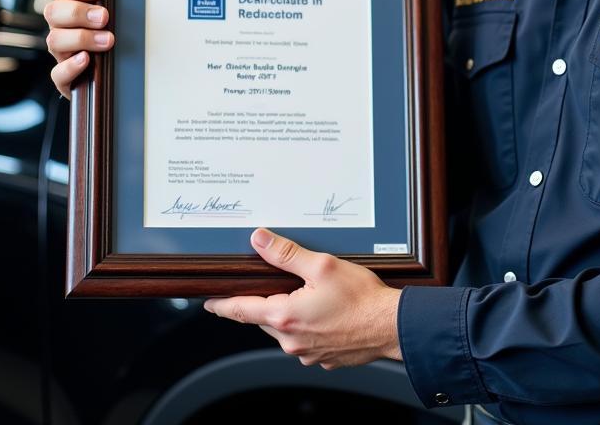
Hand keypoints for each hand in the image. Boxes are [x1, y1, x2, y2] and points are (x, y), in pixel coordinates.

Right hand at [45, 0, 198, 97]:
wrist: (179, 64)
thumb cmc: (169, 2)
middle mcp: (80, 23)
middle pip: (53, 12)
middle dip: (73, 12)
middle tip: (105, 14)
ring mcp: (77, 53)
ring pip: (55, 44)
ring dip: (77, 42)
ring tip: (108, 40)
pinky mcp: (83, 83)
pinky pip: (61, 79)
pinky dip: (69, 72)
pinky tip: (92, 65)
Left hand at [203, 229, 402, 368]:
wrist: (390, 326)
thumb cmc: (361, 298)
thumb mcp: (322, 265)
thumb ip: (287, 254)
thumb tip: (260, 241)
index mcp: (285, 316)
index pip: (241, 309)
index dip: (223, 305)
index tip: (209, 302)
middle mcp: (291, 340)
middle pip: (265, 319)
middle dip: (267, 302)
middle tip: (280, 285)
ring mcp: (307, 352)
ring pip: (286, 330)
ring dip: (290, 314)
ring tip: (312, 296)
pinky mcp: (324, 358)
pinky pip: (306, 341)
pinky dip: (310, 326)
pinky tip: (328, 313)